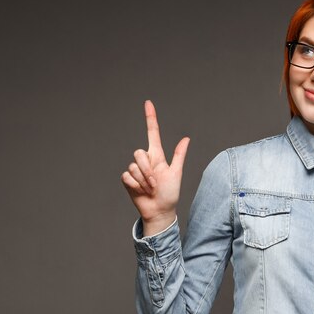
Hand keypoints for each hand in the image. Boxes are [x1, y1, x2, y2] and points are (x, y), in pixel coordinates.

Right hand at [121, 100, 189, 235]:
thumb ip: (179, 155)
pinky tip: (141, 191)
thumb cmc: (170, 193)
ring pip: (133, 166)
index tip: (148, 103)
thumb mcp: (176, 173)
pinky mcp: (127, 179)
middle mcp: (145, 160)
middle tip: (155, 183)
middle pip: (139, 153)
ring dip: (143, 181)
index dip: (150, 118)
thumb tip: (187, 138)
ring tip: (150, 189)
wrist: (160, 210)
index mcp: (157, 156)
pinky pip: (127, 176)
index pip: (152, 133)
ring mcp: (135, 170)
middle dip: (147, 169)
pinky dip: (135, 185)